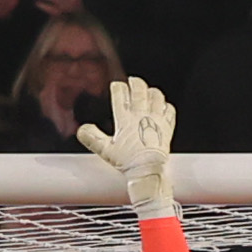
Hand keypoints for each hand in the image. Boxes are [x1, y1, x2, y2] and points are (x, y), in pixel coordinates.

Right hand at [73, 74, 180, 208]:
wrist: (148, 170)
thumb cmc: (128, 162)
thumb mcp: (106, 151)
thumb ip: (92, 138)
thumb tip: (82, 129)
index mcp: (125, 119)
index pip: (120, 95)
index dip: (118, 87)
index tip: (116, 85)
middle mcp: (141, 115)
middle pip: (139, 90)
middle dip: (135, 82)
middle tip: (132, 81)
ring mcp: (156, 119)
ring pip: (156, 96)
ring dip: (151, 91)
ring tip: (148, 91)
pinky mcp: (167, 127)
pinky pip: (170, 109)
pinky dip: (166, 105)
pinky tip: (163, 106)